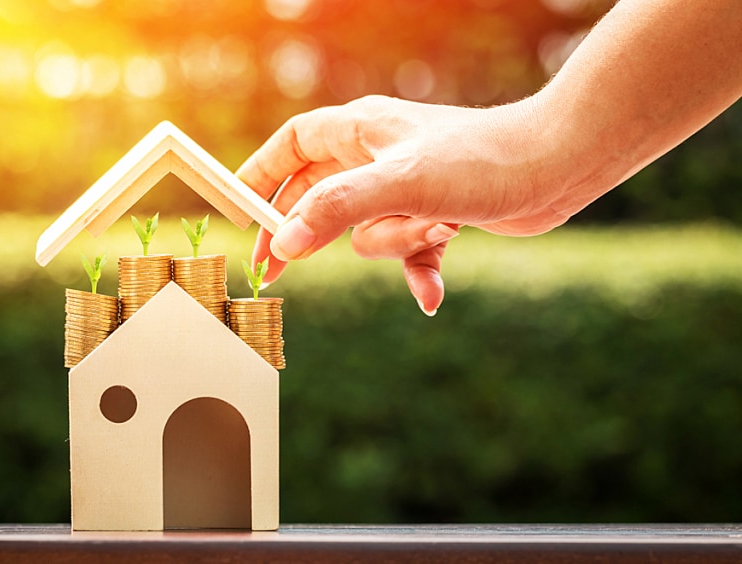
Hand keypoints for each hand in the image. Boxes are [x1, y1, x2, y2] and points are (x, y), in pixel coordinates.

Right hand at [237, 95, 565, 313]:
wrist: (557, 166)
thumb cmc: (480, 159)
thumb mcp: (398, 182)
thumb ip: (336, 209)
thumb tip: (285, 243)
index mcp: (361, 131)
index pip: (292, 147)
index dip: (260, 176)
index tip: (238, 213)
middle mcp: (377, 157)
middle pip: (317, 197)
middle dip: (305, 233)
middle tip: (275, 270)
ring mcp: (405, 189)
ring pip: (368, 235)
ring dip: (398, 243)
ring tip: (439, 225)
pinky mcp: (434, 216)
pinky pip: (409, 255)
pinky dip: (420, 272)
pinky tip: (432, 296)